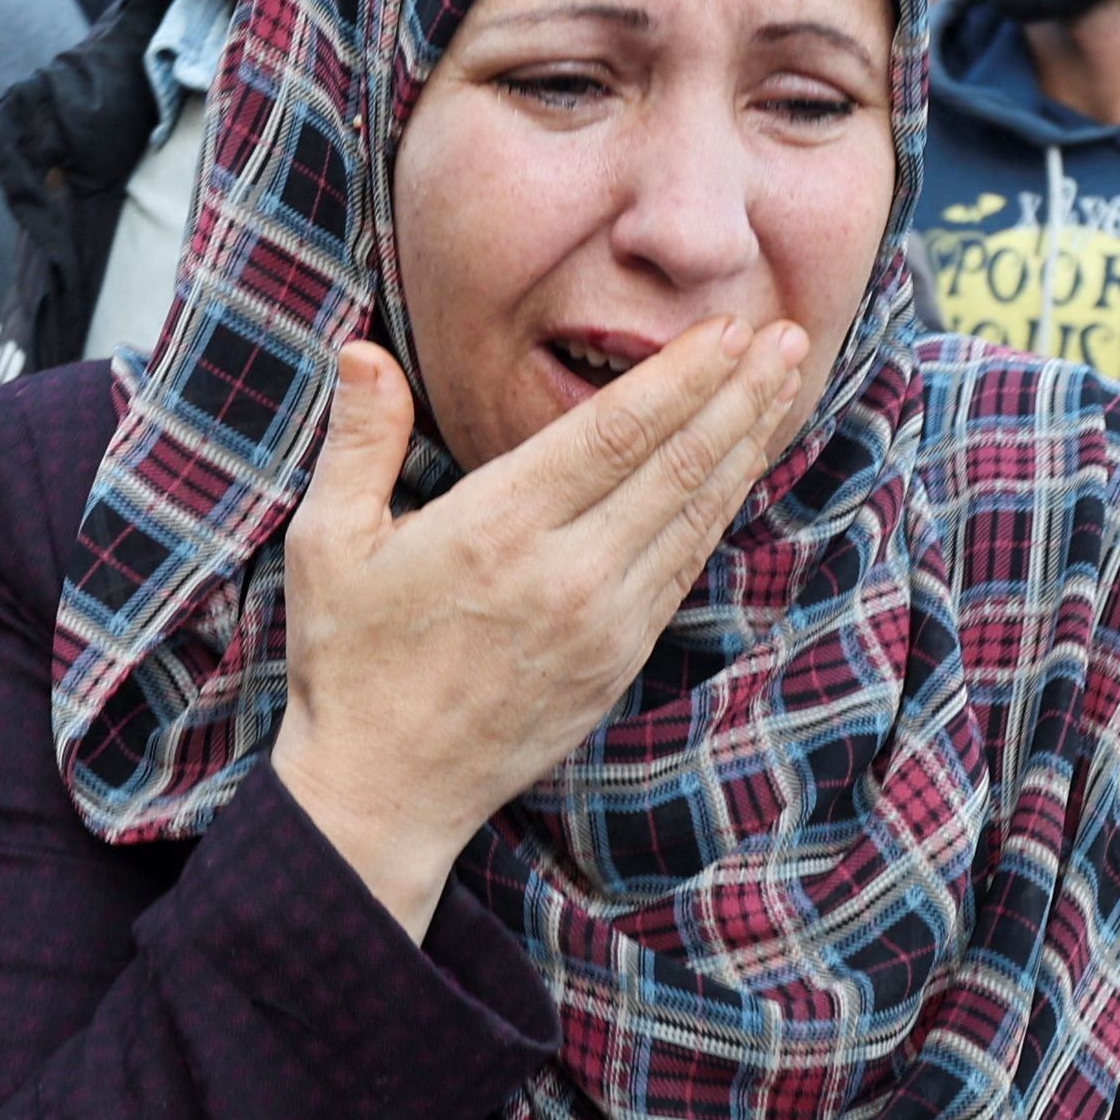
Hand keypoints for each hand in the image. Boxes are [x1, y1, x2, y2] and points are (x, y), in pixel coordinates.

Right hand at [265, 324, 821, 937]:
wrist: (384, 791)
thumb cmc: (348, 660)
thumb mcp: (329, 543)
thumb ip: (359, 440)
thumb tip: (365, 351)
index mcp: (498, 529)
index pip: (615, 433)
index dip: (681, 376)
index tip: (727, 328)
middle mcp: (566, 573)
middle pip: (677, 465)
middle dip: (739, 393)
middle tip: (790, 335)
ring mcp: (604, 623)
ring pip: (694, 515)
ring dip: (745, 443)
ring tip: (783, 382)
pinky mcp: (619, 661)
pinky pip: (684, 568)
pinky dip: (719, 509)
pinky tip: (739, 468)